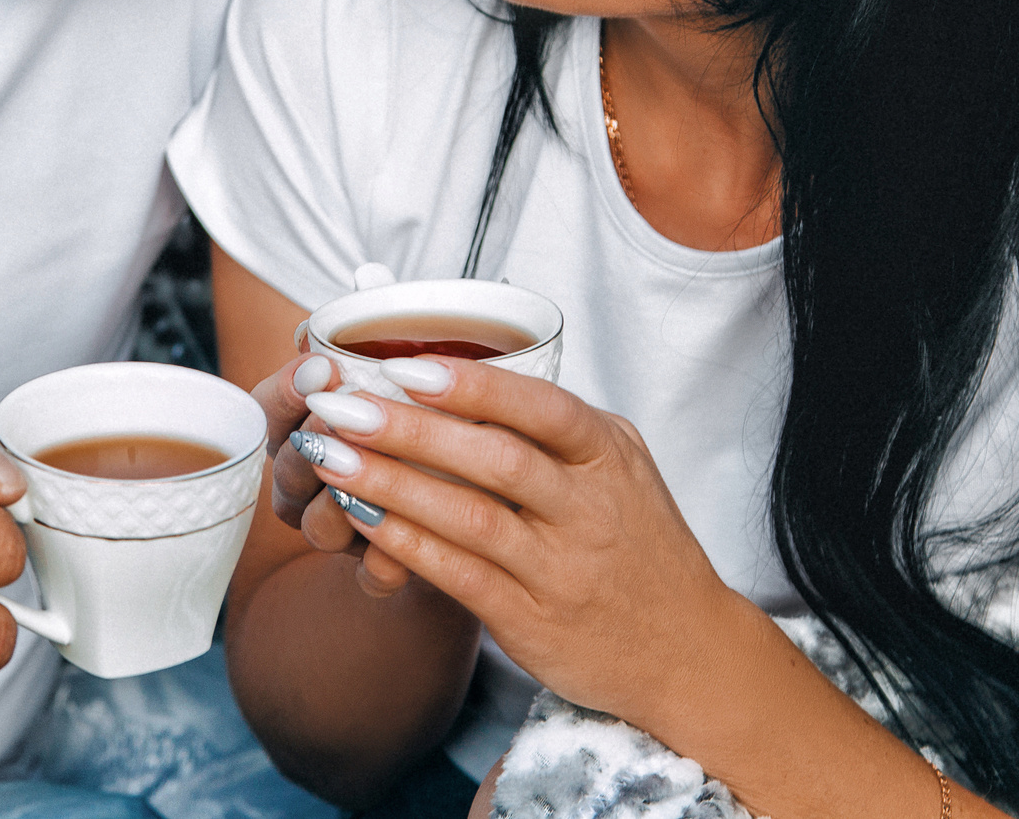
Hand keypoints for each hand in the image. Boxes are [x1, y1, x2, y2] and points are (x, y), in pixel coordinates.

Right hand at [246, 351, 416, 594]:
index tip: (321, 366)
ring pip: (318, 528)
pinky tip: (404, 550)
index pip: (268, 410)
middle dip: (314, 441)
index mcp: (302, 429)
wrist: (470, 486)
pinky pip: (370, 576)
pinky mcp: (379, 569)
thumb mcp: (396, 372)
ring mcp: (342, 530)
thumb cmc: (420, 410)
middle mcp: (311, 484)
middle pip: (288, 471)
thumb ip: (359, 352)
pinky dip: (384, 563)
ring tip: (366, 486)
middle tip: (341, 414)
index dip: (286, 392)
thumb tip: (314, 331)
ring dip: (337, 507)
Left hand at [285, 358, 730, 726]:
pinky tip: (359, 518)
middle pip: (496, 461)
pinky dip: (405, 545)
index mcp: (610, 459)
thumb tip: (475, 376)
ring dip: (392, 485)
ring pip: (469, 519)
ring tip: (330, 457)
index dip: (476, 386)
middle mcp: (590, 512)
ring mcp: (561, 570)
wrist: (688, 653)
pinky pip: (459, 577)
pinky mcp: (532, 621)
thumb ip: (561, 428)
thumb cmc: (642, 547)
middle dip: (411, 430)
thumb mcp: (624, 471)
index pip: (545, 410)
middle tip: (341, 407)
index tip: (407, 365)